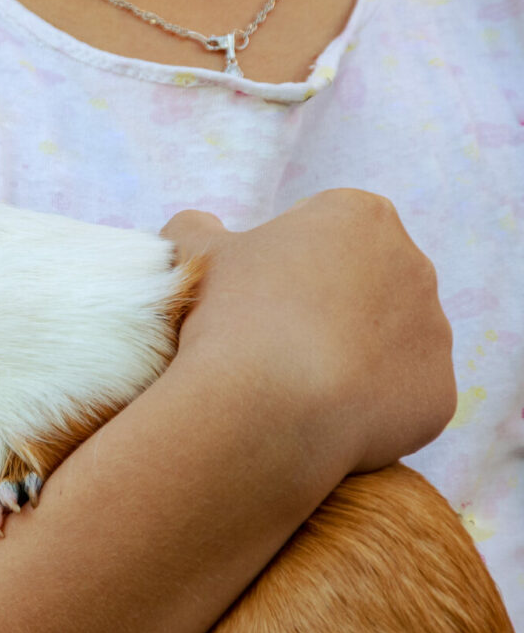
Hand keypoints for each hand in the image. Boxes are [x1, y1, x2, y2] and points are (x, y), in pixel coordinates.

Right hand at [161, 189, 456, 474]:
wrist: (264, 406)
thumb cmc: (229, 315)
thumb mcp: (193, 253)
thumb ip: (197, 228)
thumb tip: (197, 226)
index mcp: (361, 217)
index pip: (325, 233)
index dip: (284, 264)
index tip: (255, 297)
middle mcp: (414, 265)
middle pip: (365, 284)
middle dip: (327, 307)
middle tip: (271, 341)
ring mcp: (434, 332)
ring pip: (387, 342)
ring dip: (350, 356)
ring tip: (293, 383)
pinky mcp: (439, 393)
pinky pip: (400, 397)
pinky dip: (366, 406)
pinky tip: (321, 415)